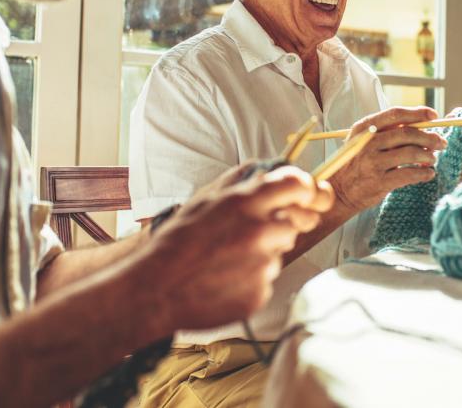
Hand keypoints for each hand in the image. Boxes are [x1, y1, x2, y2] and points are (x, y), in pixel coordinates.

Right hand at [137, 165, 333, 332]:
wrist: (155, 289)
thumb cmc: (177, 241)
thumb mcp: (205, 199)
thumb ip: (241, 182)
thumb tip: (268, 170)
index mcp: (244, 202)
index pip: (298, 184)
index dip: (306, 189)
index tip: (305, 195)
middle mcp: (259, 231)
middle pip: (297, 222)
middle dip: (281, 225)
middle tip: (252, 234)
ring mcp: (262, 265)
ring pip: (281, 251)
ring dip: (265, 252)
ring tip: (231, 258)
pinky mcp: (261, 292)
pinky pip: (269, 279)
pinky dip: (253, 279)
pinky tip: (228, 278)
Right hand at [327, 107, 446, 215]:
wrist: (339, 191)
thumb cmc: (356, 163)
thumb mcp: (363, 140)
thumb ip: (387, 132)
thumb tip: (421, 127)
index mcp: (364, 127)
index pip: (395, 114)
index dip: (418, 113)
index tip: (434, 116)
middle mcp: (368, 142)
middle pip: (407, 134)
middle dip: (429, 137)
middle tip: (441, 142)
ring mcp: (373, 162)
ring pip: (411, 153)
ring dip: (427, 155)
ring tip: (432, 159)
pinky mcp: (379, 182)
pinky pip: (409, 174)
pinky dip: (424, 173)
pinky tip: (428, 174)